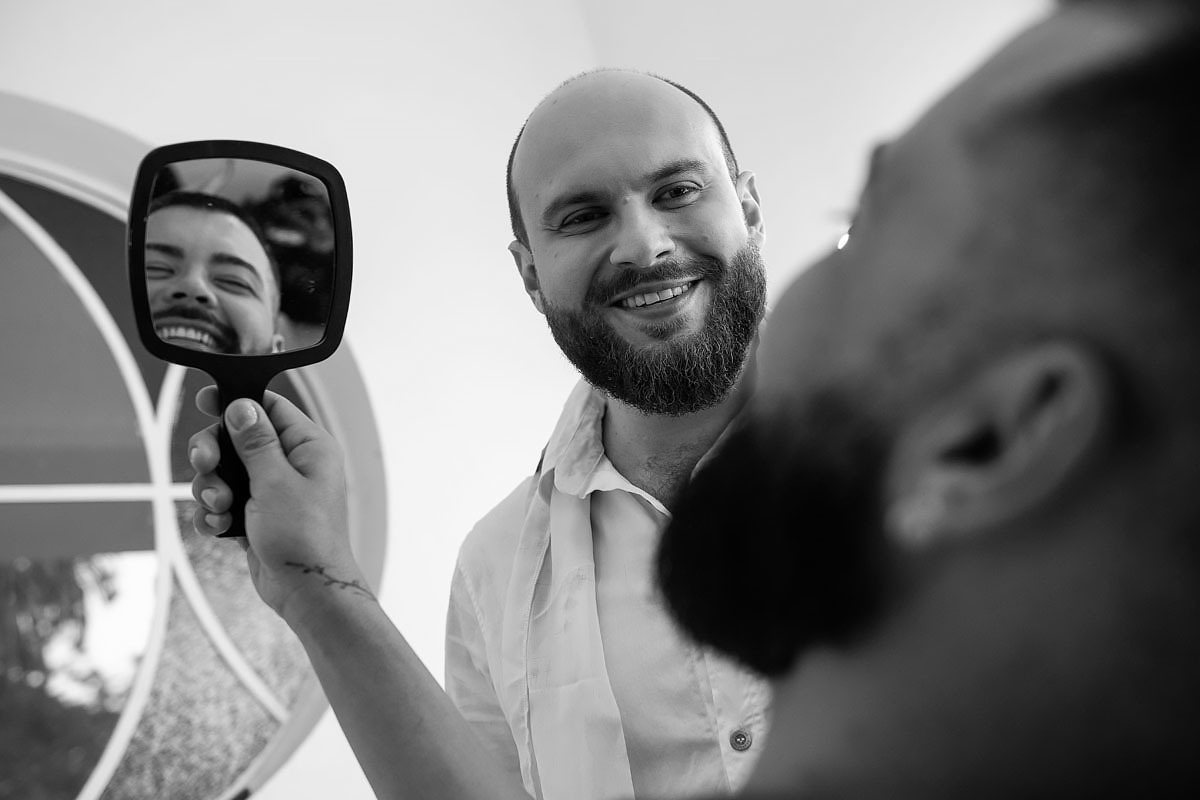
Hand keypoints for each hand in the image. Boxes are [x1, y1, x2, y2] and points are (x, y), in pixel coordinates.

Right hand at [189, 386, 366, 619]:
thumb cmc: (305, 537)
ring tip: (222, 507)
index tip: (205, 401)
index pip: (269, 407)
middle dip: (214, 454)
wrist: (306, 592)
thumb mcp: (276, 481)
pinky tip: (221, 528)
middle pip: (237, 439)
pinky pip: (223, 503)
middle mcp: (292, 465)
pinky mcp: (255, 516)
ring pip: (224, 473)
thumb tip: (242, 406)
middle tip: (206, 465)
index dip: (236, 402)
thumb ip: (255, 442)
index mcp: (308, 447)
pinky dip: (215, 514)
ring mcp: (272, 491)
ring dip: (212, 489)